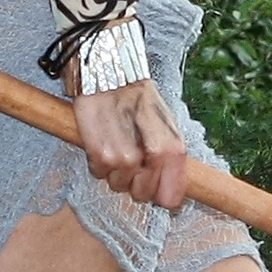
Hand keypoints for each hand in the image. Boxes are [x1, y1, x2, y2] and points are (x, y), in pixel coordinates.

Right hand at [72, 77, 187, 209]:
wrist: (110, 73)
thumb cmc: (138, 98)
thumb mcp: (166, 125)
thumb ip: (170, 158)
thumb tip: (171, 190)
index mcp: (173, 151)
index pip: (171, 198)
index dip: (160, 195)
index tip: (154, 188)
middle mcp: (151, 158)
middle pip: (142, 196)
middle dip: (136, 183)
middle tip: (132, 160)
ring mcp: (124, 159)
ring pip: (118, 186)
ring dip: (115, 171)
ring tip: (116, 144)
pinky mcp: (99, 155)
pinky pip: (99, 174)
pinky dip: (98, 162)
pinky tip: (102, 140)